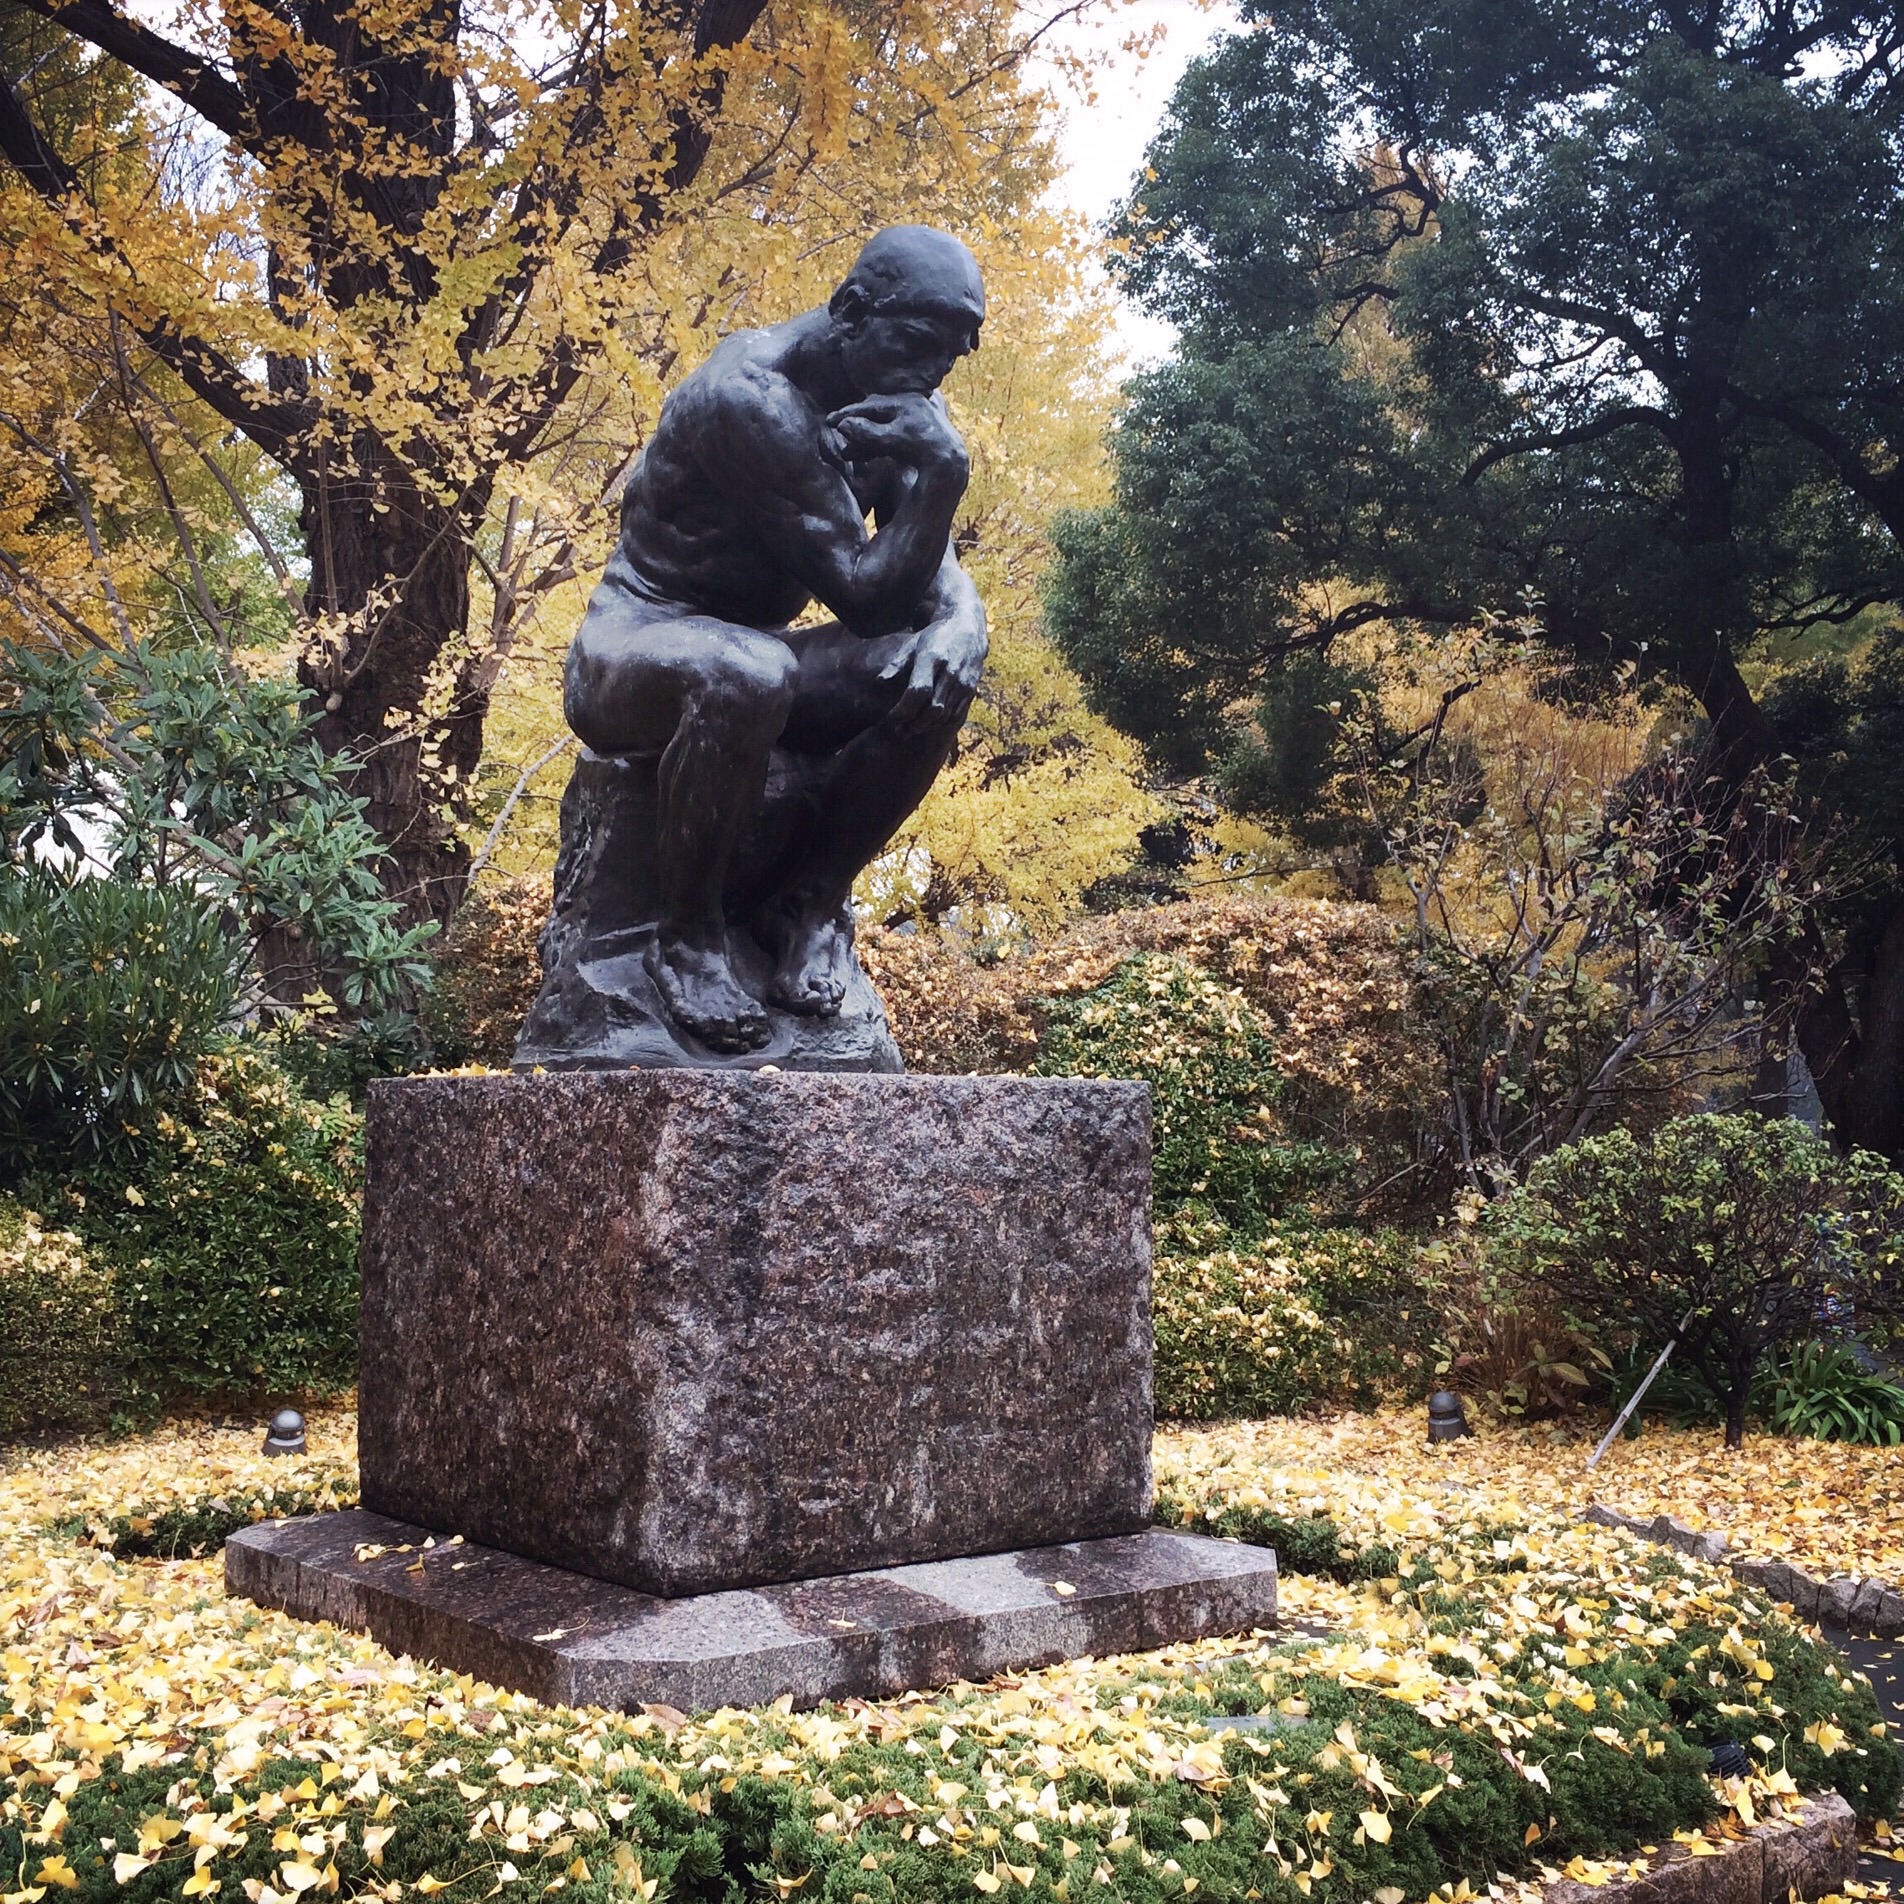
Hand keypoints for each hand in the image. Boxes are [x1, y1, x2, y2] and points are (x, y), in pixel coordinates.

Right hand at [827, 393, 965, 472]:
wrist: (949, 462)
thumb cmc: (920, 448)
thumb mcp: (890, 440)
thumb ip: (867, 432)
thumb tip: (843, 425)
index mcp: (902, 401)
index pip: (867, 407)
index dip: (846, 415)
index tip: (828, 421)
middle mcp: (908, 404)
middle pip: (873, 415)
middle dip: (854, 427)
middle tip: (834, 432)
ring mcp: (914, 417)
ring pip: (882, 426)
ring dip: (864, 440)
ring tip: (848, 453)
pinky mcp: (917, 431)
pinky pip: (891, 435)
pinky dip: (878, 444)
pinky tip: (866, 456)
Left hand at [880, 608, 987, 719]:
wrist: (967, 626)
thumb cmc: (934, 637)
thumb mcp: (914, 645)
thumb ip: (897, 663)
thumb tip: (880, 681)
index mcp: (932, 659)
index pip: (917, 692)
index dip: (903, 711)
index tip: (890, 720)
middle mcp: (950, 672)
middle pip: (932, 709)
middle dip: (913, 724)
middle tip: (899, 731)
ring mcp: (963, 682)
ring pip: (944, 715)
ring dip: (926, 726)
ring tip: (911, 730)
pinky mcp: (971, 689)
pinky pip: (956, 714)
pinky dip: (941, 723)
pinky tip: (929, 724)